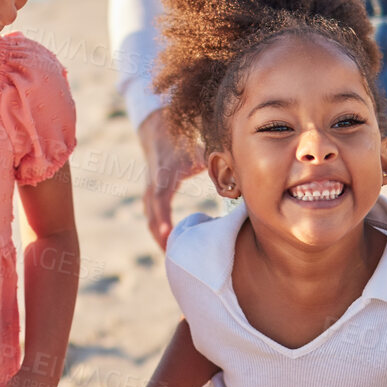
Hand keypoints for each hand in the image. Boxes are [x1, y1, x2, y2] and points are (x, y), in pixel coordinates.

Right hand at [138, 110, 203, 249]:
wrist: (158, 129)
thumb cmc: (183, 140)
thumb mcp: (200, 150)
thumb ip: (216, 165)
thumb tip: (237, 183)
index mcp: (165, 175)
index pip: (160, 199)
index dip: (164, 217)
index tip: (168, 234)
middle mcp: (152, 185)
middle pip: (152, 217)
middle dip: (162, 237)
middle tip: (175, 257)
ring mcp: (148, 190)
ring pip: (150, 219)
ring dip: (160, 237)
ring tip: (175, 255)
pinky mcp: (150, 194)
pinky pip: (152, 216)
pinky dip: (160, 230)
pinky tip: (171, 241)